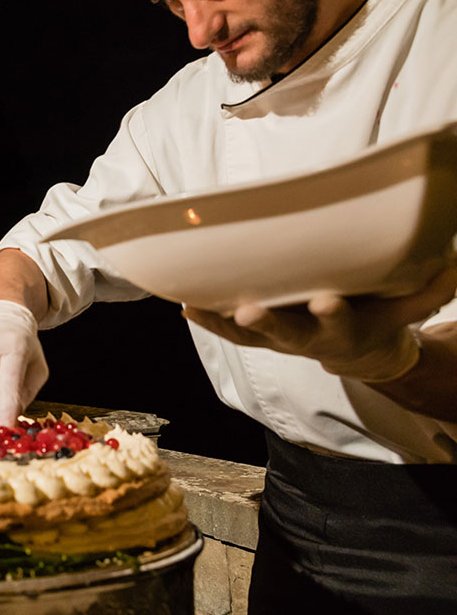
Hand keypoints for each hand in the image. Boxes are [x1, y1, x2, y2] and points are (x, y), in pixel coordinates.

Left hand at [183, 266, 456, 381]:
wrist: (358, 352)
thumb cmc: (378, 316)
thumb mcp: (406, 306)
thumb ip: (428, 288)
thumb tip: (454, 262)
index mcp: (346, 330)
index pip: (340, 322)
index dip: (334, 314)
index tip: (327, 300)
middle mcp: (308, 338)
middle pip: (286, 333)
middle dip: (269, 323)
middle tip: (251, 311)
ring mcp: (278, 339)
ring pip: (248, 336)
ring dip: (224, 323)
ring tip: (198, 307)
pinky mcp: (257, 336)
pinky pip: (228, 331)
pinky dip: (208, 320)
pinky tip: (185, 305)